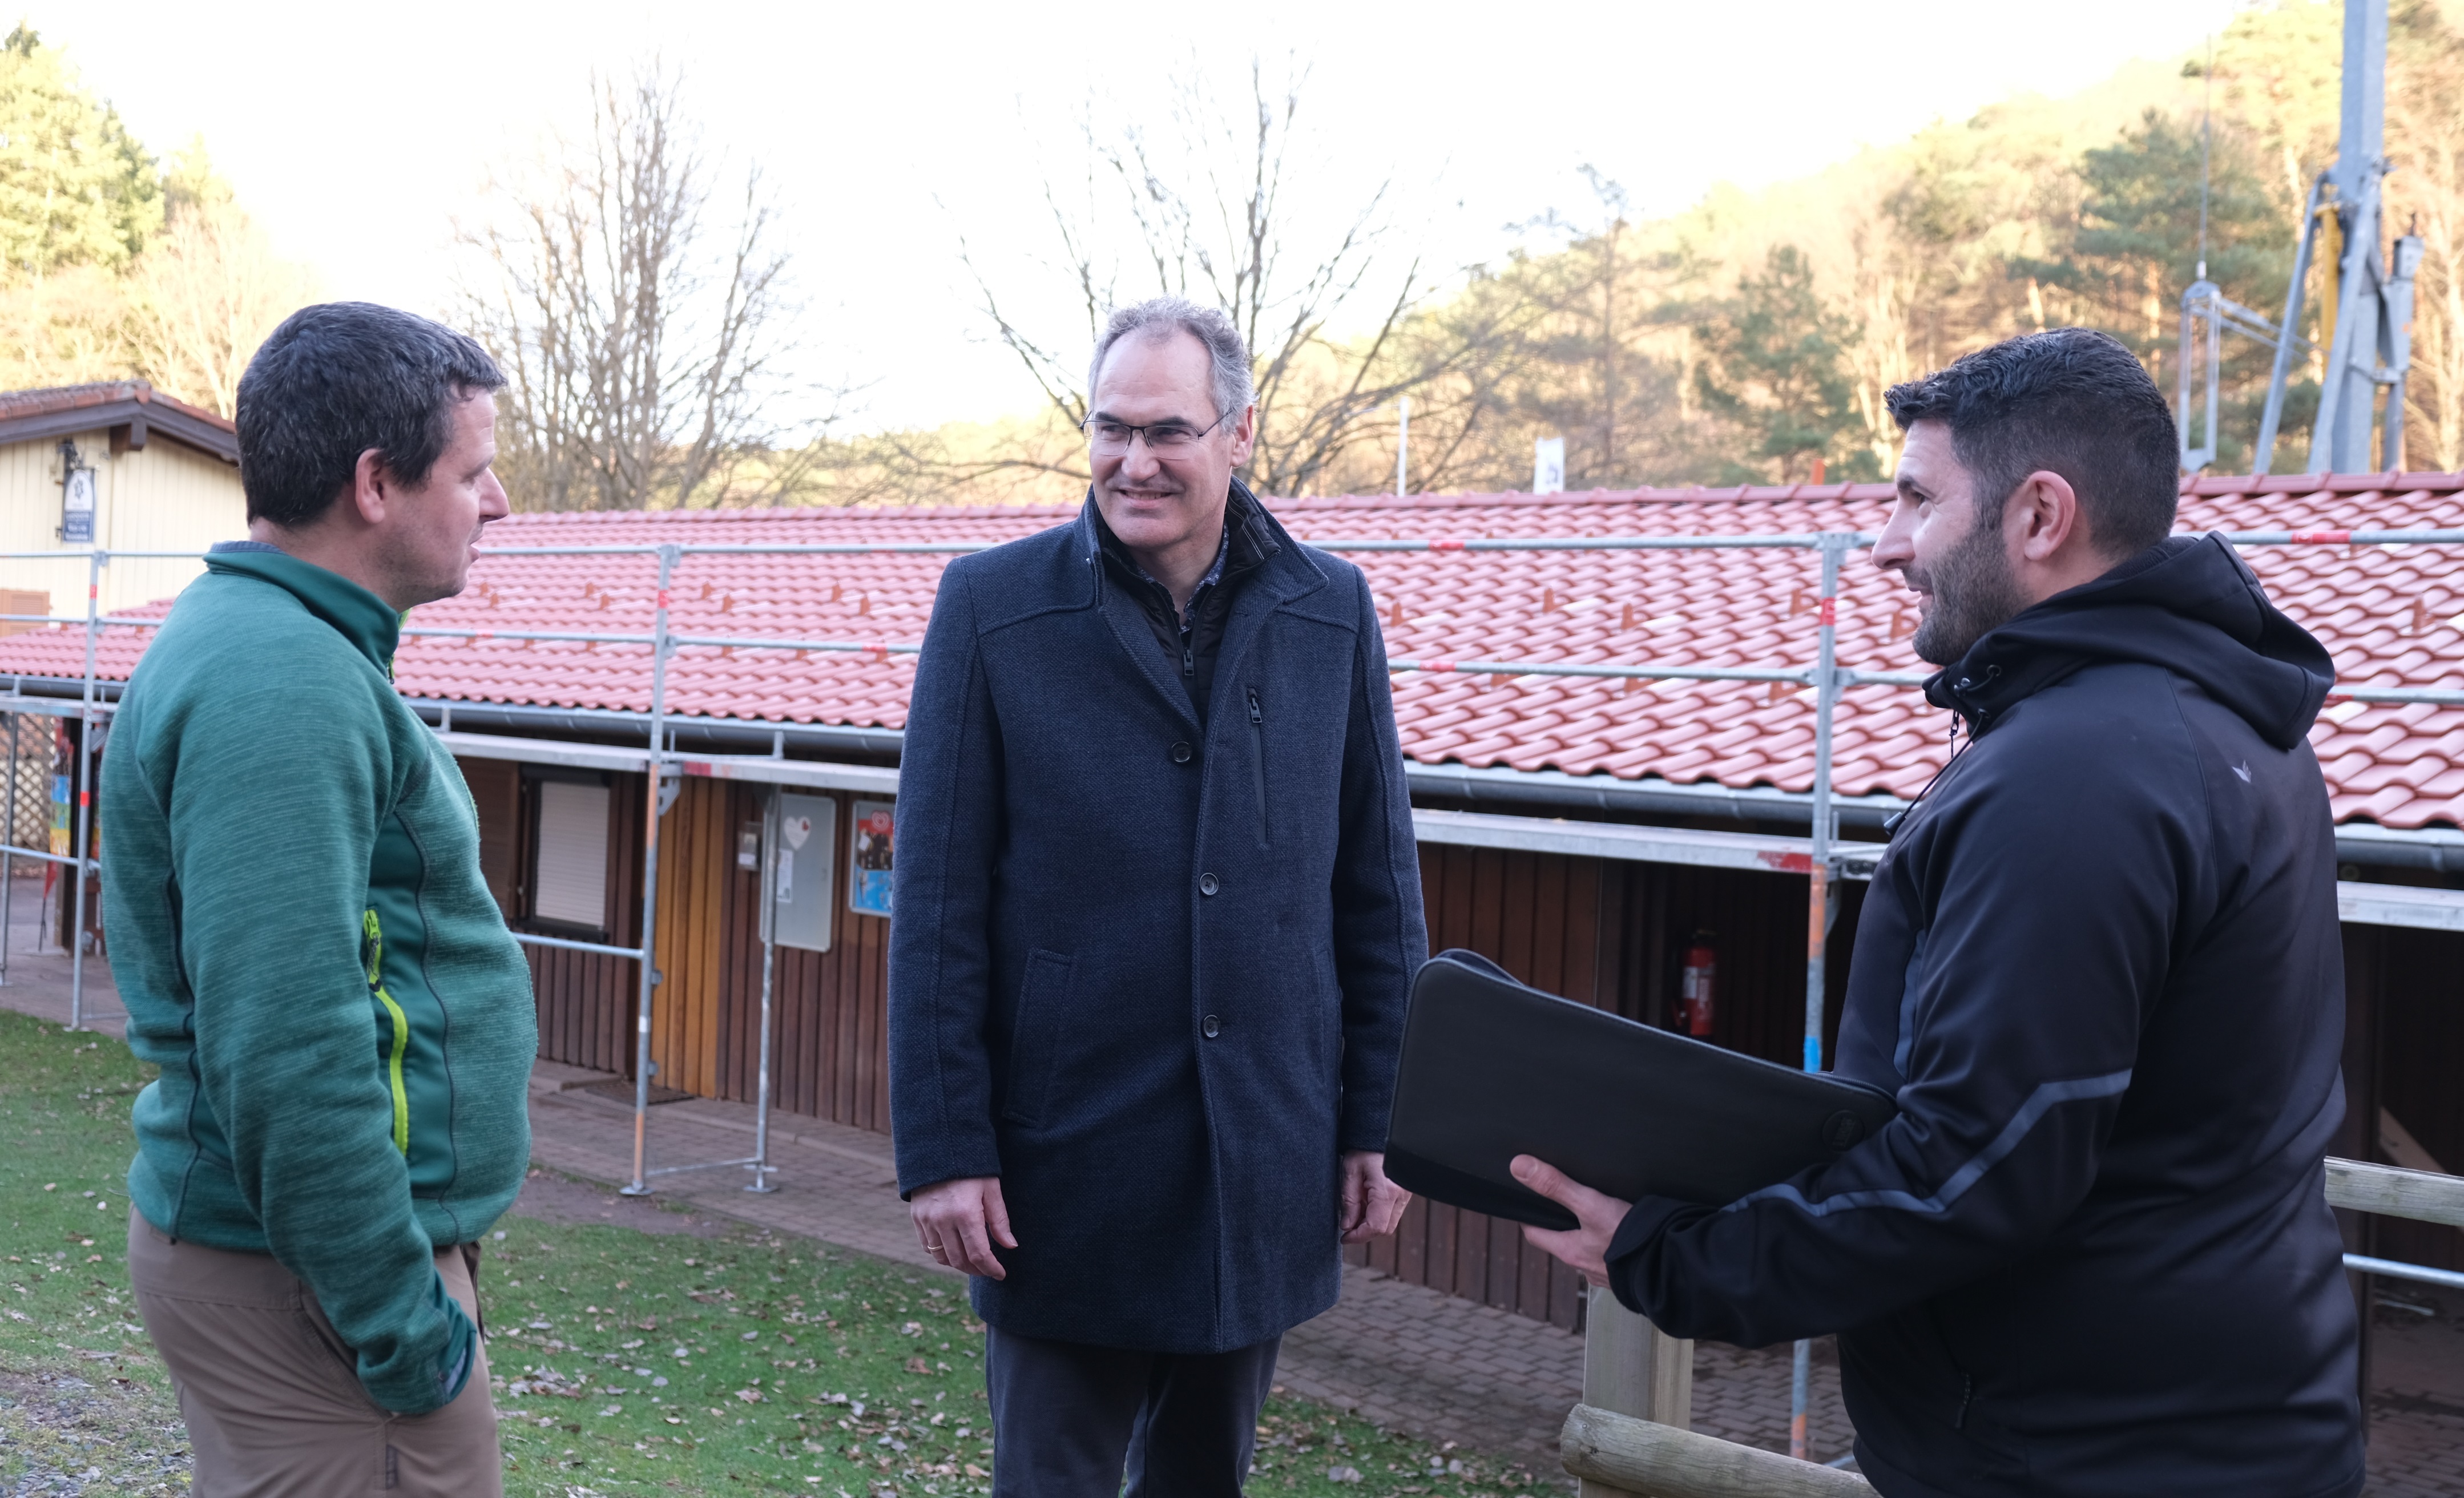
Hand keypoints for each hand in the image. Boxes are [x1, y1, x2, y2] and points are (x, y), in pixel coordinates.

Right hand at [909, 1176, 1014, 1278]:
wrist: (940, 1145)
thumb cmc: (972, 1168)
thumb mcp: (991, 1189)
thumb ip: (1000, 1220)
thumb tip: (1010, 1246)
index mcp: (966, 1213)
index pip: (979, 1254)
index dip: (991, 1269)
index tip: (1001, 1274)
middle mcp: (943, 1220)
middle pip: (959, 1260)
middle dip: (976, 1270)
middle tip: (988, 1269)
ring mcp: (926, 1220)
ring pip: (942, 1257)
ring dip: (958, 1264)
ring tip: (972, 1261)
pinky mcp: (916, 1217)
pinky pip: (927, 1247)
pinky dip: (941, 1254)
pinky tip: (954, 1250)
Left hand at [1338, 1151, 1410, 1242]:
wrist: (1380, 1130)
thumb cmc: (1363, 1147)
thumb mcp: (1350, 1172)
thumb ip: (1348, 1201)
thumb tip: (1347, 1225)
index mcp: (1387, 1191)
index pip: (1376, 1227)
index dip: (1358, 1236)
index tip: (1344, 1237)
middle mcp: (1401, 1195)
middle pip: (1385, 1229)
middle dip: (1365, 1232)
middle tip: (1347, 1227)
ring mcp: (1406, 1194)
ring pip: (1390, 1222)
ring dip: (1371, 1224)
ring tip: (1354, 1212)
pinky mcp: (1405, 1192)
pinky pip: (1393, 1212)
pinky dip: (1378, 1215)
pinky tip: (1365, 1203)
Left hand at [1510, 1155, 1630, 1287]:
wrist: (1671, 1266)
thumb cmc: (1630, 1240)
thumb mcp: (1591, 1204)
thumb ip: (1557, 1185)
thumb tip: (1519, 1167)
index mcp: (1570, 1252)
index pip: (1535, 1234)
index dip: (1529, 1218)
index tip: (1527, 1203)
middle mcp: (1586, 1266)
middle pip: (1564, 1242)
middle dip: (1564, 1224)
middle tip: (1566, 1202)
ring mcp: (1609, 1273)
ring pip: (1591, 1250)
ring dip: (1591, 1235)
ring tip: (1599, 1213)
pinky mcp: (1630, 1273)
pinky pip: (1615, 1256)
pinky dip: (1615, 1243)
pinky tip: (1626, 1231)